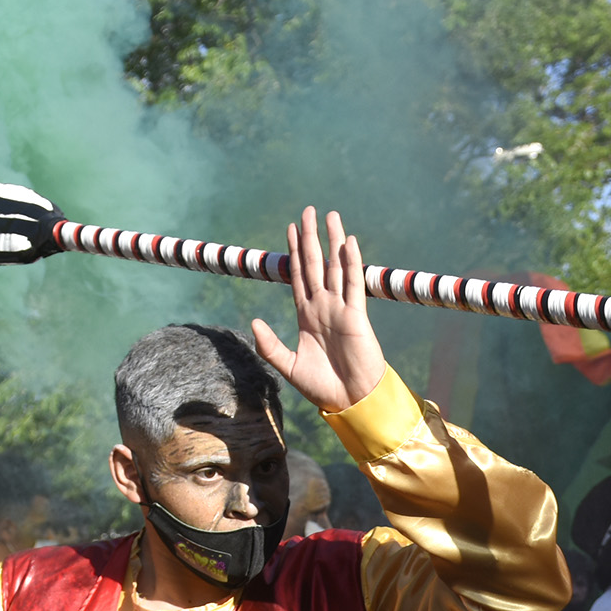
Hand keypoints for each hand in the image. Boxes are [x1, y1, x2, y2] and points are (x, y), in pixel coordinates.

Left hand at [251, 207, 385, 412]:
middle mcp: (323, 306)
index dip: (295, 252)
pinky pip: (353, 284)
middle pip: (315, 263)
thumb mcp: (289, 366)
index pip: (299, 276)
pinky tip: (349, 242)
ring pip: (336, 267)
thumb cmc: (322, 387)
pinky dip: (351, 262)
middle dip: (310, 237)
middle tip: (308, 211)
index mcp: (306, 315)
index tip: (291, 228)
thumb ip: (270, 345)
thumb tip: (254, 320)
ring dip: (333, 241)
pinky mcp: (356, 316)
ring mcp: (340, 309)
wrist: (350, 400)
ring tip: (331, 216)